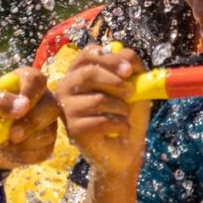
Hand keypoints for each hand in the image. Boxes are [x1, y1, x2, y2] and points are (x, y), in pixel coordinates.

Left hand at [0, 67, 58, 169]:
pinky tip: (11, 151)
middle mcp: (41, 98)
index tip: (22, 107)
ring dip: (25, 141)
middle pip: (51, 105)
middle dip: (32, 122)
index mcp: (24, 82)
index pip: (36, 79)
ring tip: (4, 142)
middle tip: (13, 134)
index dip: (32, 92)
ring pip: (49, 130)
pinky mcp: (48, 142)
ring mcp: (47, 120)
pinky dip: (25, 155)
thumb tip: (22, 106)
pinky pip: (44, 150)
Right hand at [58, 45, 149, 178]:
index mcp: (79, 71)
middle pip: (88, 74)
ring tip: (124, 116)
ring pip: (98, 100)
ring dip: (121, 109)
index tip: (129, 70)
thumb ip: (132, 66)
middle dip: (116, 83)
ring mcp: (66, 109)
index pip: (87, 54)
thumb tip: (126, 55)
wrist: (126, 148)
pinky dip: (120, 125)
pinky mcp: (72, 129)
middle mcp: (66, 87)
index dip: (109, 59)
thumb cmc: (126, 113)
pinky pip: (101, 121)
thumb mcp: (135, 85)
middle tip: (130, 94)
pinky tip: (121, 129)